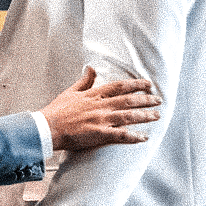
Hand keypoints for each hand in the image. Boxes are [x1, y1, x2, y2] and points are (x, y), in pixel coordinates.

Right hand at [42, 67, 159, 150]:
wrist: (46, 128)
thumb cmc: (56, 111)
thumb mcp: (70, 92)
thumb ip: (84, 81)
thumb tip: (91, 68)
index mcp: (93, 94)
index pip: (119, 86)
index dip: (136, 84)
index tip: (148, 84)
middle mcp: (100, 105)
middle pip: (128, 100)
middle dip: (146, 100)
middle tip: (159, 101)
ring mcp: (100, 119)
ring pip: (128, 116)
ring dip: (145, 116)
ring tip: (157, 116)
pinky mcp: (98, 134)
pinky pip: (121, 135)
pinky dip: (134, 136)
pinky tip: (144, 137)